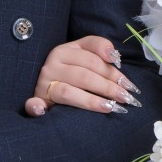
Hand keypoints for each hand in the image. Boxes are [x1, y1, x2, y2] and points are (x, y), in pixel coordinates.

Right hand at [24, 36, 141, 116]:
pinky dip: (36, 107)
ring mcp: (44, 81)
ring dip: (91, 101)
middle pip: (85, 73)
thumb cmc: (72, 74)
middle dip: (109, 86)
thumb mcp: (84, 58)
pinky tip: (42, 112)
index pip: (91, 50)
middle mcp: (54, 61)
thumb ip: (100, 52)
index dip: (110, 62)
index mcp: (66, 49)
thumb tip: (115, 58)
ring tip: (110, 107)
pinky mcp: (37, 99)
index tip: (125, 77)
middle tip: (126, 97)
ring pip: (69, 91)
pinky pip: (35, 104)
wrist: (47, 89)